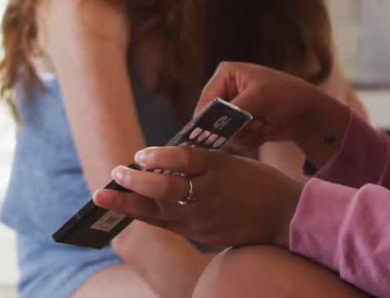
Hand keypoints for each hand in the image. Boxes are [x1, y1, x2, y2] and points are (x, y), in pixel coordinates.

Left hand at [92, 146, 302, 248]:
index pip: (184, 158)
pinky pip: (168, 224)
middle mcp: (210, 194)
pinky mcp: (202, 235)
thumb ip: (198, 161)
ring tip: (104, 195)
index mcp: (219, 167)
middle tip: (114, 172)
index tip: (140, 154)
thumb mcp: (231, 160)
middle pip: (165, 188)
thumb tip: (158, 160)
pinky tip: (128, 208)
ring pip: (159, 211)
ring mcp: (205, 218)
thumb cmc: (257, 182)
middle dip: (134, 181)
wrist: (285, 217)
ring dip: (129, 202)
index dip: (159, 155)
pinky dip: (146, 214)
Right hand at [199, 62, 349, 167]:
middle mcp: (227, 91)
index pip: (206, 99)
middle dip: (234, 126)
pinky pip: (237, 139)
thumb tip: (212, 125)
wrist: (309, 113)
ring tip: (263, 123)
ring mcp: (235, 109)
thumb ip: (232, 109)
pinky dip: (251, 138)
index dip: (205, 119)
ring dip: (245, 132)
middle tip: (254, 123)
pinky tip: (266, 128)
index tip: (208, 136)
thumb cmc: (287, 94)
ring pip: (225, 132)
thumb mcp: (259, 97)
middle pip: (213, 118)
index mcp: (226, 75)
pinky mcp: (243, 124)